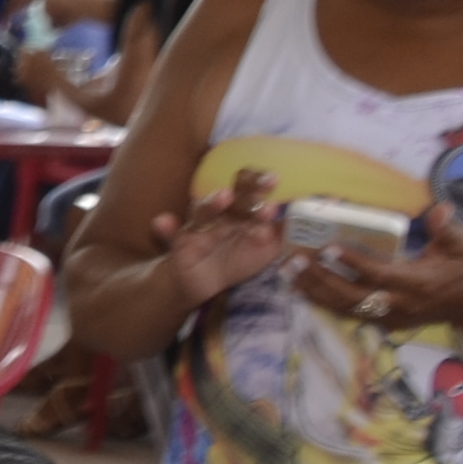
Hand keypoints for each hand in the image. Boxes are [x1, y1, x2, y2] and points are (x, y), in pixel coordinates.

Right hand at [146, 165, 286, 311]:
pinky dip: (166, 227)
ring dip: (212, 204)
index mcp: (240, 213)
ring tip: (223, 197)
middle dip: (246, 190)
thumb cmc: (233, 260)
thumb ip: (281, 234)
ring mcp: (199, 229)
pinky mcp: (180, 245)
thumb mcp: (264, 249)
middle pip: (231, 197)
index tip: (274, 180)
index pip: (250, 192)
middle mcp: (220, 216)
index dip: (260, 184)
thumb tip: (300, 218)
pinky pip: (171, 235)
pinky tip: (163, 221)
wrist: (201, 283)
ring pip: (203, 213)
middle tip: (264, 185)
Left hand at [297, 200, 462, 339]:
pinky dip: (326, 302)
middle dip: (320, 280)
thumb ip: (447, 229)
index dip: (352, 262)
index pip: (379, 274)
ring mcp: (392, 317)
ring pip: (346, 308)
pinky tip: (303, 289)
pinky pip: (351, 313)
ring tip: (288, 274)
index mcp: (419, 283)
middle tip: (293, 261)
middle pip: (352, 296)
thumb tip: (437, 211)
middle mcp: (401, 305)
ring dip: (315, 292)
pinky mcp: (387, 321)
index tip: (328, 248)